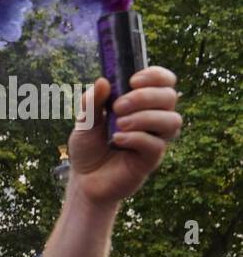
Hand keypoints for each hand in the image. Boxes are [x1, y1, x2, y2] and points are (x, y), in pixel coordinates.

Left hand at [69, 67, 181, 208]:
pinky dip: (136, 138)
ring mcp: (155, 140)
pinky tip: (117, 140)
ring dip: (145, 117)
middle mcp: (153, 119)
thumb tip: (102, 81)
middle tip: (118, 106)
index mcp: (141, 105)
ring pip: (171, 120)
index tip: (133, 80)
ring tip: (119, 124)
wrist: (84, 180)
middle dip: (145, 96)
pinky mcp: (151, 160)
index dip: (155, 76)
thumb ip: (91, 103)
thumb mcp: (84, 122)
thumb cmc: (88, 148)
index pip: (164, 82)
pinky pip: (156, 145)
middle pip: (170, 97)